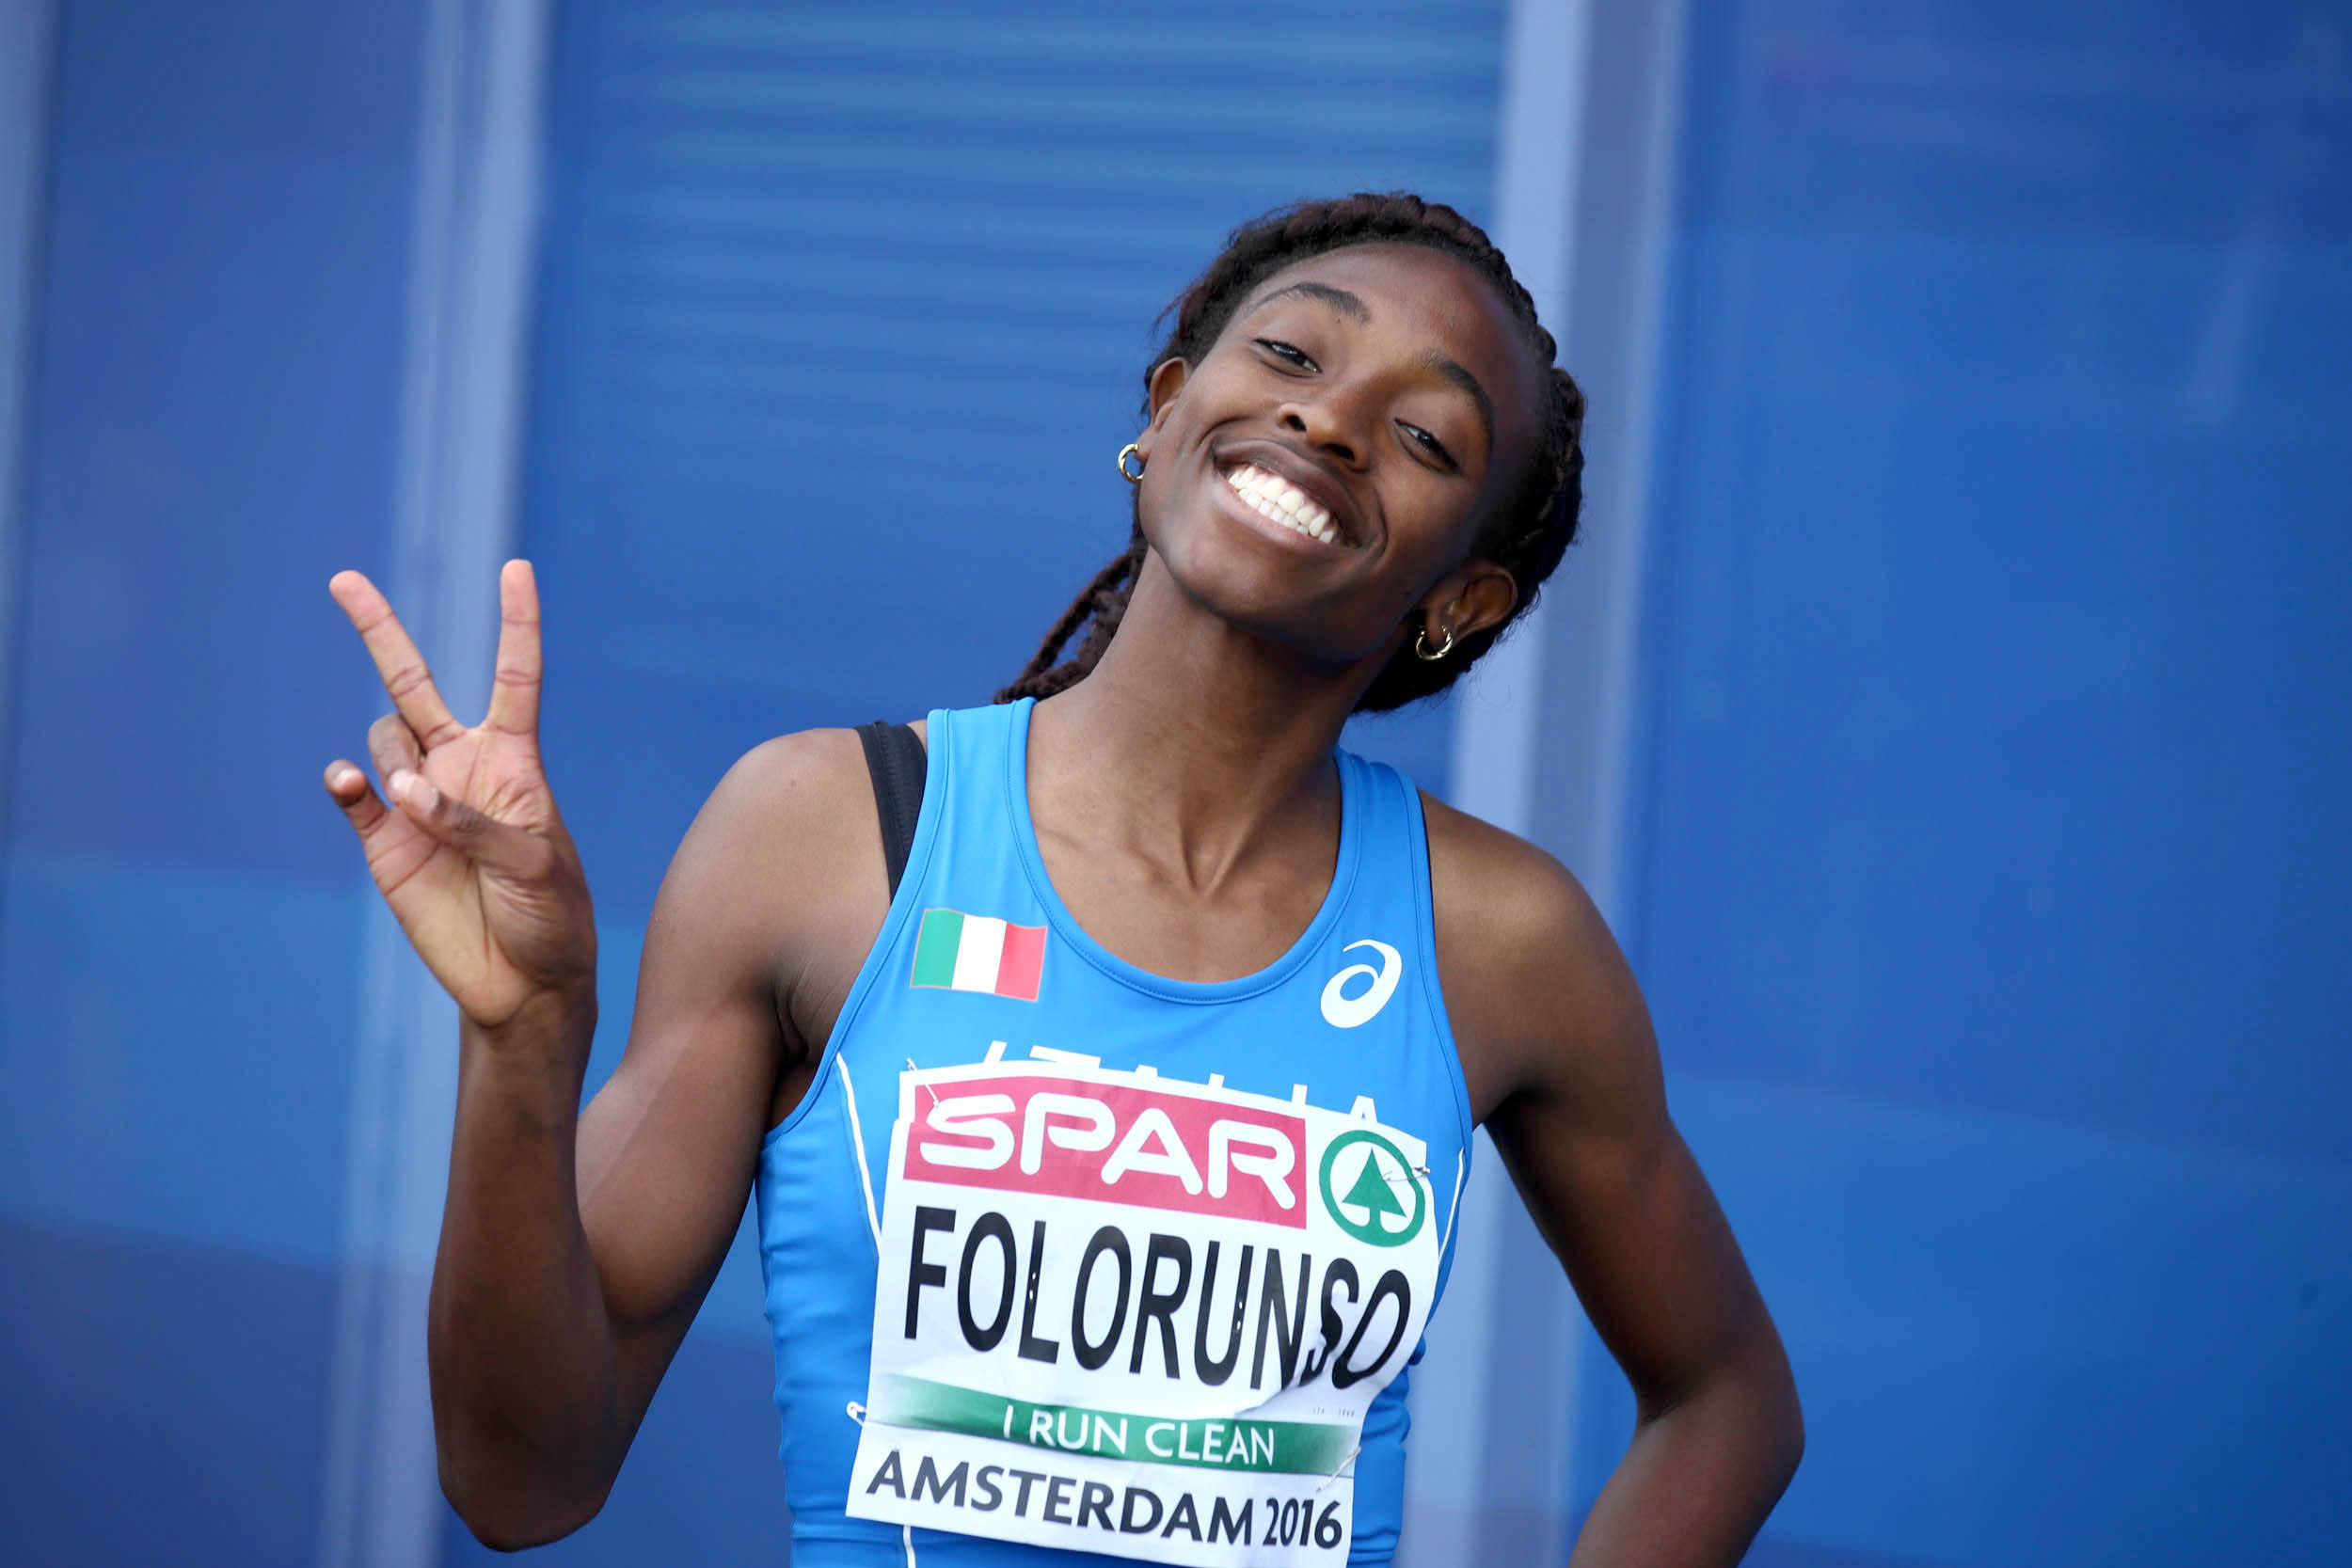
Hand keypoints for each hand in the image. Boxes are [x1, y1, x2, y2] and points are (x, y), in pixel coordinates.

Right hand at [324, 561, 594, 1034]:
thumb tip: (404, 791)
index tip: (516, 568)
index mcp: (514, 761)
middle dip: (378, 630)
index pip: (516, 676)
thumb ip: (475, 824)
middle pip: (414, 683)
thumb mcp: (535, 865)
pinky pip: (352, 794)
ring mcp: (416, 802)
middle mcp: (459, 768)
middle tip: (342, 580)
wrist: (523, 984)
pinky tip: (355, 787)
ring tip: (417, 807)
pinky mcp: (382, 842)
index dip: (517, 622)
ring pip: (383, 738)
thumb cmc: (551, 916)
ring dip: (393, 757)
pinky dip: (348, 783)